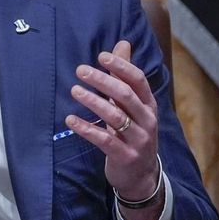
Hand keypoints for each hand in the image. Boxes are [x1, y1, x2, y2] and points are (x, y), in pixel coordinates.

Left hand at [65, 40, 161, 204]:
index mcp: (148, 105)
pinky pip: (104, 140)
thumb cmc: (133, 133)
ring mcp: (137, 139)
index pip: (138, 80)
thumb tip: (122, 44)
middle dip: (103, 81)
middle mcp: (146, 120)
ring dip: (93, 101)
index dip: (121, 66)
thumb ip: (124, 77)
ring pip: (115, 116)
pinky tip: (70, 120)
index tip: (101, 56)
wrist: (141, 176)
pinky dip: (86, 129)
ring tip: (74, 90)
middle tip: (80, 71)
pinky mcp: (124, 156)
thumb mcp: (132, 106)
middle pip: (125, 95)